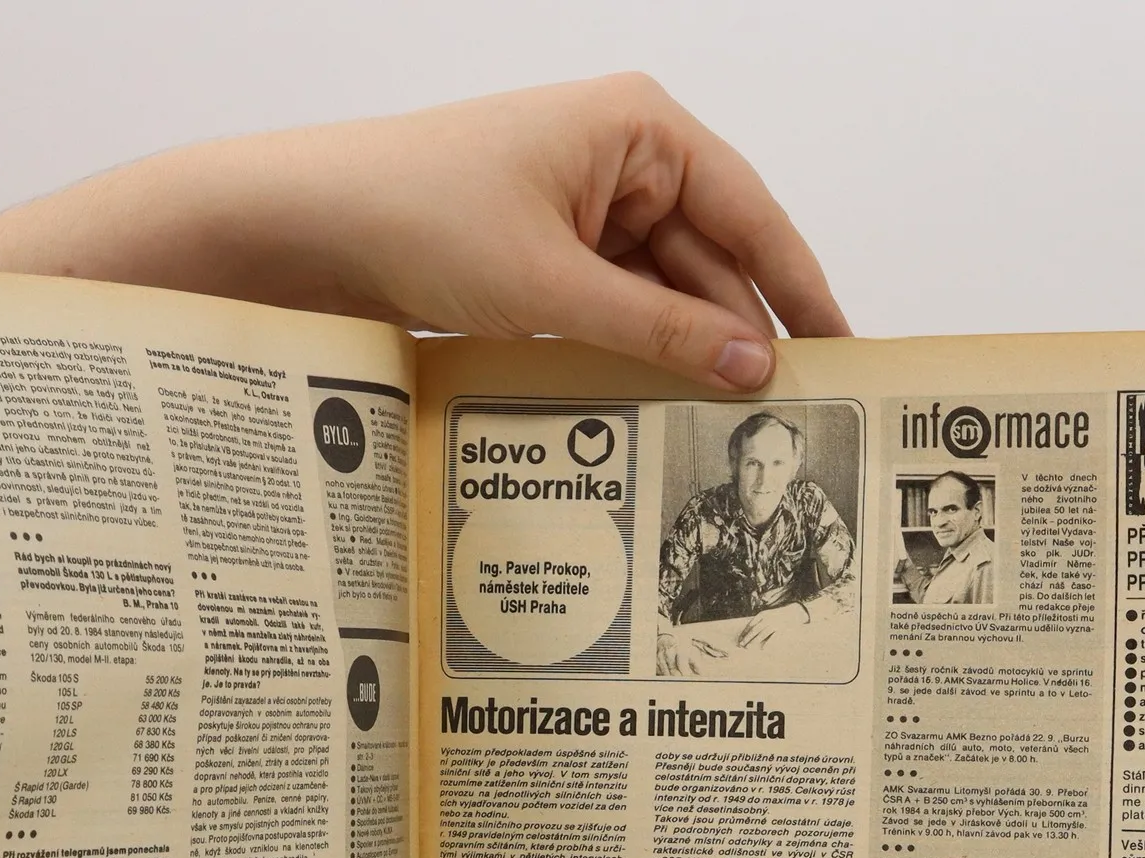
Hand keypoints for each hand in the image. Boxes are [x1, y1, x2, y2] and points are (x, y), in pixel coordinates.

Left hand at [0, 76, 849, 390]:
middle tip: (779, 432)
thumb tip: (754, 370)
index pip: (752, 216)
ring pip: (659, 301)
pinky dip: (625, 363)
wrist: (301, 232)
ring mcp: (578, 214)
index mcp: (640, 129)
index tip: (843, 358)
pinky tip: (645, 418)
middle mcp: (619, 162)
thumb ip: (661, 333)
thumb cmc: (417, 217)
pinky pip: (609, 315)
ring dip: (678, 363)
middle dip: (735, 343)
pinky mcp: (540, 261)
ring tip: (714, 440)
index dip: (802, 291)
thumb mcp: (552, 285)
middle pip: (708, 265)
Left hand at [734, 601, 812, 649]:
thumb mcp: (767, 616)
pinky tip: (763, 649)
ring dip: (754, 641)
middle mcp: (767, 618)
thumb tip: (747, 635)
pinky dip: (768, 643)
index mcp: (762, 614)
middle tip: (741, 645)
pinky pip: (773, 638)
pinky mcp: (781, 629)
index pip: (750, 624)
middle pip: (754, 630)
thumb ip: (759, 623)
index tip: (739, 639)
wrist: (793, 612)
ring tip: (748, 647)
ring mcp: (774, 624)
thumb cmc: (777, 616)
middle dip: (747, 638)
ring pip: (762, 634)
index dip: (744, 633)